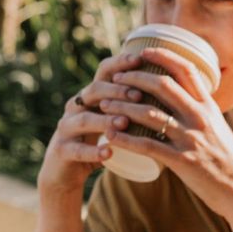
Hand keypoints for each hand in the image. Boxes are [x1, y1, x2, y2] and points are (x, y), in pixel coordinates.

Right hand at [37, 52, 144, 195]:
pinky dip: (93, 152)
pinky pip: (76, 150)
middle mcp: (76, 106)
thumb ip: (133, 104)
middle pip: (93, 91)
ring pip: (83, 119)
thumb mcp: (114, 119)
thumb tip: (171, 86)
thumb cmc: (98, 141)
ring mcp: (66, 128)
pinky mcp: (61, 151)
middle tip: (139, 95)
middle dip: (116, 91)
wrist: (66, 171)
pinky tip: (108, 153)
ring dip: (105, 120)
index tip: (141, 60)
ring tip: (124, 123)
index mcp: (91, 96)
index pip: (104, 72)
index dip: (120, 64)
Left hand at [99, 47, 232, 219]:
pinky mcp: (183, 161)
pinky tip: (110, 136)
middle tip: (116, 78)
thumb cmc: (228, 159)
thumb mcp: (219, 127)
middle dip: (134, 77)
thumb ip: (201, 112)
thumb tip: (183, 99)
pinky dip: (125, 139)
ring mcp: (191, 138)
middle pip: (162, 85)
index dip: (163, 56)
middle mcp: (201, 117)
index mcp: (209, 106)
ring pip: (149, 114)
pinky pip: (147, 145)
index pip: (186, 70)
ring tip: (104, 105)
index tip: (142, 52)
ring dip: (122, 107)